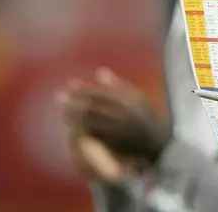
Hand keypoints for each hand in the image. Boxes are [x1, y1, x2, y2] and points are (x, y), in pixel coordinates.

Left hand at [56, 68, 171, 181]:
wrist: (158, 144)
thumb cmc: (146, 116)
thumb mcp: (137, 96)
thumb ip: (118, 84)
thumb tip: (99, 71)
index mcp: (128, 101)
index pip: (99, 94)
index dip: (82, 90)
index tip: (69, 86)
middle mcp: (122, 116)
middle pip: (91, 109)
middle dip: (73, 103)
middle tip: (59, 98)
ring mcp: (117, 132)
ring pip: (89, 124)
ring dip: (74, 117)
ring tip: (63, 111)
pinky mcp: (113, 146)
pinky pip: (92, 137)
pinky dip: (80, 131)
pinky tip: (71, 126)